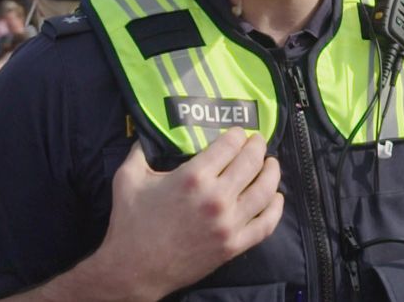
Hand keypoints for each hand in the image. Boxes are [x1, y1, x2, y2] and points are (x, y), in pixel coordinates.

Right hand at [94, 129, 283, 299]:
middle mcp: (216, 197)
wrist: (133, 270)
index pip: (230, 145)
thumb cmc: (129, 224)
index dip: (238, 135)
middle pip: (251, 162)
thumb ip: (139, 151)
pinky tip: (277, 197)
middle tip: (257, 142)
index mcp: (193, 177)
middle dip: (257, 147)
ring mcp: (228, 223)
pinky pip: (266, 224)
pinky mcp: (234, 245)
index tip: (239, 133)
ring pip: (265, 190)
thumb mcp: (127, 178)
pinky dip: (276, 209)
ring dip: (272, 172)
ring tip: (272, 164)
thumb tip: (146, 134)